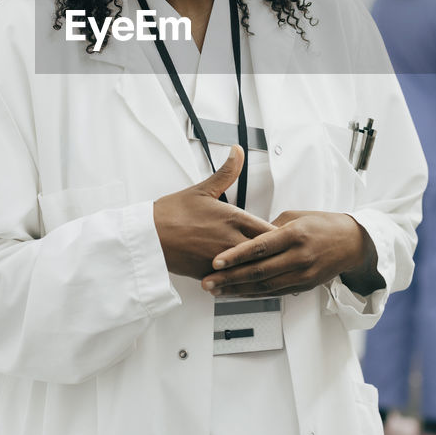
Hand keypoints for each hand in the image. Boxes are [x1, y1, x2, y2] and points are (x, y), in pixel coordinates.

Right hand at [153, 146, 275, 279]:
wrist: (148, 235)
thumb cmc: (172, 213)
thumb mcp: (202, 189)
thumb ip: (227, 172)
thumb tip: (238, 152)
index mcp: (234, 218)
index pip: (270, 231)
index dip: (281, 236)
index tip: (287, 237)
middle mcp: (231, 240)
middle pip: (266, 253)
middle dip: (275, 255)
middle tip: (284, 256)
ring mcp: (222, 260)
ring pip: (251, 269)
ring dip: (261, 269)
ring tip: (271, 273)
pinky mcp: (210, 274)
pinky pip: (232, 281)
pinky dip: (240, 281)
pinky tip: (246, 282)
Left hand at [199, 210, 381, 297]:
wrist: (352, 243)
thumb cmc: (323, 225)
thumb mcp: (296, 216)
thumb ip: (270, 227)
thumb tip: (246, 234)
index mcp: (294, 234)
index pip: (260, 247)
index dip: (236, 256)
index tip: (216, 261)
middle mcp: (298, 256)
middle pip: (258, 271)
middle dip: (229, 279)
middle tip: (207, 282)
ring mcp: (302, 274)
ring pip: (264, 287)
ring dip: (237, 291)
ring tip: (216, 291)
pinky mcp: (304, 285)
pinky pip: (274, 292)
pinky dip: (253, 294)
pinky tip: (238, 293)